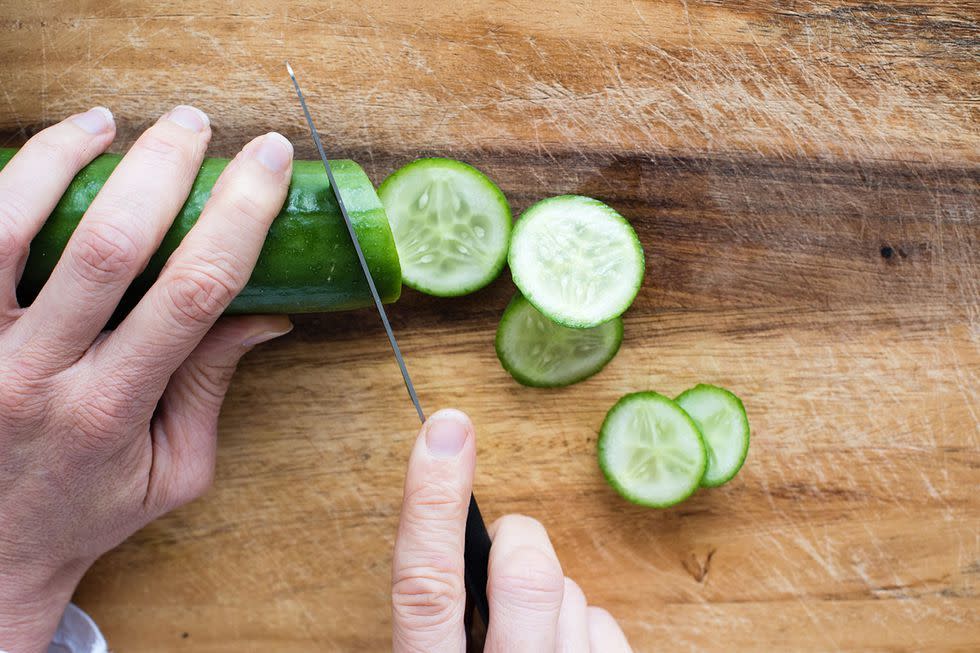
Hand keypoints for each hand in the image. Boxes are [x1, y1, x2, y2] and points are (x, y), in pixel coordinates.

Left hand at [0, 106, 293, 650]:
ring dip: (61, 159)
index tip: (267, 161)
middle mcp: (34, 376)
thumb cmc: (85, 509)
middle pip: (105, 246)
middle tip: (193, 123)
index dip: (239, 214)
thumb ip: (211, 388)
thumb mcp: (173, 468)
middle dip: (161, 167)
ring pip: (7, 228)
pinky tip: (35, 161)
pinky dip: (1, 188)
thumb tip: (267, 314)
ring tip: (103, 124)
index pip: (192, 292)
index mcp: (110, 409)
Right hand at [392, 409, 632, 651]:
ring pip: (573, 595)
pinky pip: (607, 626)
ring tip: (531, 636)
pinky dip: (587, 630)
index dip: (435, 502)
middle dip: (521, 544)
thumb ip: (445, 608)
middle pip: (530, 577)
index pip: (427, 585)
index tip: (446, 430)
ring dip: (553, 601)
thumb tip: (473, 533)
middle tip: (505, 556)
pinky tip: (564, 652)